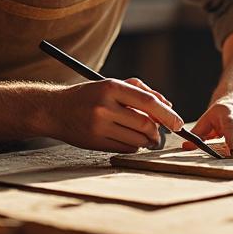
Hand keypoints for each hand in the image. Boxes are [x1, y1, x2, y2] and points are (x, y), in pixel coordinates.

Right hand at [45, 77, 182, 153]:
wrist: (55, 110)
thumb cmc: (88, 95)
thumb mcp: (111, 84)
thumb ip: (140, 90)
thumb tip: (167, 104)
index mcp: (111, 87)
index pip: (148, 102)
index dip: (167, 114)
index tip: (178, 123)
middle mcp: (105, 106)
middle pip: (145, 124)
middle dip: (157, 131)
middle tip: (159, 133)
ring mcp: (99, 126)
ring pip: (137, 139)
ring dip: (147, 140)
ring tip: (145, 136)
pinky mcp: (95, 143)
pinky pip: (125, 148)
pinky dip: (134, 146)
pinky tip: (128, 139)